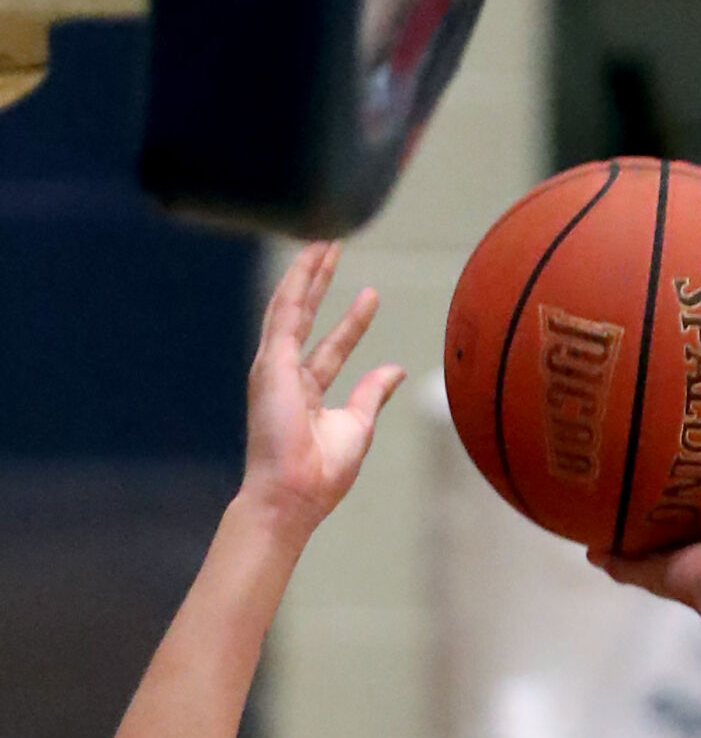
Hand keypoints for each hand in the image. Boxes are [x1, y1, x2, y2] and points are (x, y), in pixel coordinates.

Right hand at [242, 242, 403, 532]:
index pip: (331, 348)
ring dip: (307, 273)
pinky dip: (297, 284)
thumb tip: (393, 370)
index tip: (370, 295)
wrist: (294, 496)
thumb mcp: (358, 425)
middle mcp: (286, 376)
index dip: (351, 322)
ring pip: (290, 306)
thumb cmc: (321, 473)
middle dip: (320, 283)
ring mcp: (275, 367)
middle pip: (304, 317)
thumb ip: (371, 393)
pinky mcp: (271, 363)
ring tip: (323, 241)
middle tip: (335, 248)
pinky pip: (285, 313)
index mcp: (306, 394)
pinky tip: (309, 259)